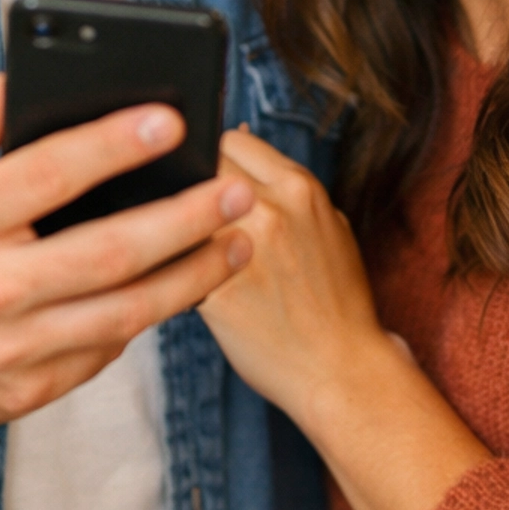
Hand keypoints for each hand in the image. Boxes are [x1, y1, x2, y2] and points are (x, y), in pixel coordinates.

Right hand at [0, 75, 254, 432]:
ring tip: (240, 243)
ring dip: (191, 277)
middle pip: (106, 253)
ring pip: (122, 313)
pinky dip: (147, 316)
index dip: (113, 144)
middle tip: (237, 190)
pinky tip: (184, 284)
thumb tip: (21, 77)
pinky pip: (103, 351)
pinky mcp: (22, 391)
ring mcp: (4, 349)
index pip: (47, 174)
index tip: (172, 119)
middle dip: (184, 219)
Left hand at [196, 125, 387, 434]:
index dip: (213, 156)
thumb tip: (238, 139)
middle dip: (189, 183)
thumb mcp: (329, 226)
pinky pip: (172, 263)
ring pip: (180, 211)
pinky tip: (172, 278)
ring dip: (173, 223)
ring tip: (174, 241)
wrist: (342, 370)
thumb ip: (286, 188)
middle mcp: (271, 208)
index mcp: (299, 187)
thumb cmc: (334, 301)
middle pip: (201, 167)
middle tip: (186, 211)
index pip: (231, 139)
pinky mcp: (215, 293)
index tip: (203, 175)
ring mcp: (242, 250)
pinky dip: (166, 267)